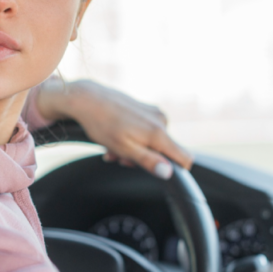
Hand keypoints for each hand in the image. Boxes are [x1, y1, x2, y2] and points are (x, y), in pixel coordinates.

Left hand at [35, 78, 192, 178]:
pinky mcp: (145, 108)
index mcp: (158, 133)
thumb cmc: (102, 124)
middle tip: (119, 157)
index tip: (156, 170)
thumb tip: (167, 173)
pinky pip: (146, 129)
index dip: (175, 170)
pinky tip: (116, 135)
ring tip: (113, 146)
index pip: (185, 157)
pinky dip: (133, 136)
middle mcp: (161, 120)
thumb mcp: (124, 149)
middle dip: (144, 158)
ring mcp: (153, 112)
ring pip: (152, 141)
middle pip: (164, 151)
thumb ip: (148, 161)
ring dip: (135, 148)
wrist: (87, 99)